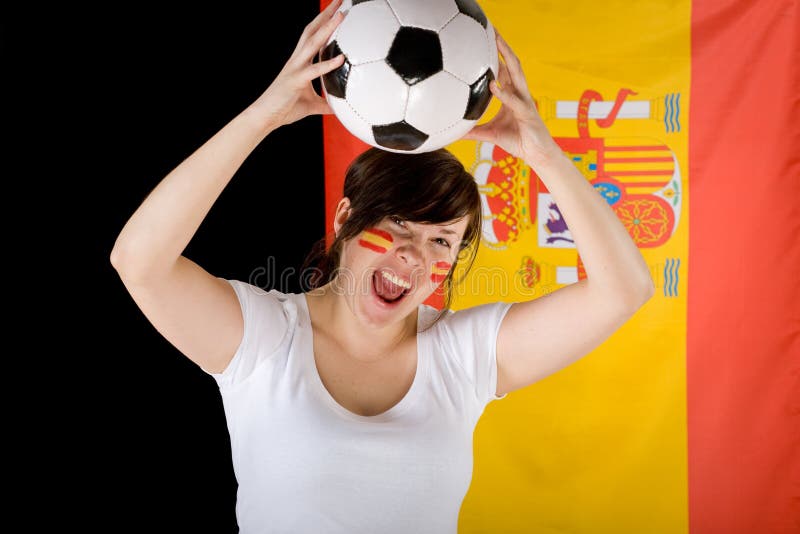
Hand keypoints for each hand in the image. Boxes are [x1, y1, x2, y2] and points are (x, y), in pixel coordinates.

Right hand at [249, 0, 345, 128]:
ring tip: (341, 14)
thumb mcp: (311, 105)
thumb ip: (325, 103)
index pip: (313, 36)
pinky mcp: (296, 80)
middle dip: (326, 15)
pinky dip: (328, 64)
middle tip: (341, 1)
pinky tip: (341, 58)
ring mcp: (295, 68)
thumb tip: (338, 107)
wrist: (265, 116)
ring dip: (327, 27)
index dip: (324, 22)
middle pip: (313, 31)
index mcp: (300, 62)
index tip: (337, 10)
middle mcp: (297, 60)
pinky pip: (314, 70)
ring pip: (313, 42)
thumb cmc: (285, 109)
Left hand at [463, 32, 562, 169]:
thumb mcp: (489, 135)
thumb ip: (472, 131)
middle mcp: (519, 93)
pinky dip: (504, 93)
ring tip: (496, 43)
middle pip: (511, 64)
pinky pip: (514, 101)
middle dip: (502, 47)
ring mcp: (525, 101)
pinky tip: (492, 86)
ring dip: (507, 58)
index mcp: (511, 95)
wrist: (537, 155)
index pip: (502, 70)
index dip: (494, 55)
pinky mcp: (527, 113)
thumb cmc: (517, 141)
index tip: (482, 41)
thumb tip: (453, 132)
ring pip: (517, 74)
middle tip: (491, 30)